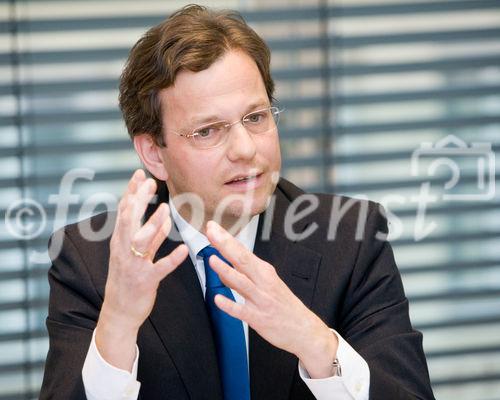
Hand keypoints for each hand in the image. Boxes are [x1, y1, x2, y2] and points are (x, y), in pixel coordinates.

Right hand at [96, 169, 187, 369]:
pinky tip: (183, 249)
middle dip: (138, 200)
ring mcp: (134, 265)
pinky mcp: (146, 281)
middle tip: (149, 181)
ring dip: (153, 225)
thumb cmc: (127, 279)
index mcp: (120, 241)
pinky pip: (160, 268)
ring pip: (142, 242)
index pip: (124, 212)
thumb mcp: (133, 254)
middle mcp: (124, 250)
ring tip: (165, 210)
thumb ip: (150, 236)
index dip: (131, 192)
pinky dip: (172, 258)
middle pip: (129, 220)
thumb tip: (164, 217)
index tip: (138, 174)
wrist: (119, 312)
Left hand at [205, 221, 337, 377]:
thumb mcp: (268, 283)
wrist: (304, 329)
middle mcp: (263, 282)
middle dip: (225, 245)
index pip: (242, 251)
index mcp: (264, 271)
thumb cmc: (284, 305)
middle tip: (211, 231)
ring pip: (241, 282)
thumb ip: (245, 275)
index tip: (213, 227)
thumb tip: (223, 268)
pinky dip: (229, 305)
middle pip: (242, 260)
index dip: (227, 238)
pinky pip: (241, 310)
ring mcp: (260, 299)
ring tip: (212, 259)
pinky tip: (218, 299)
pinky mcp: (258, 318)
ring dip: (226, 270)